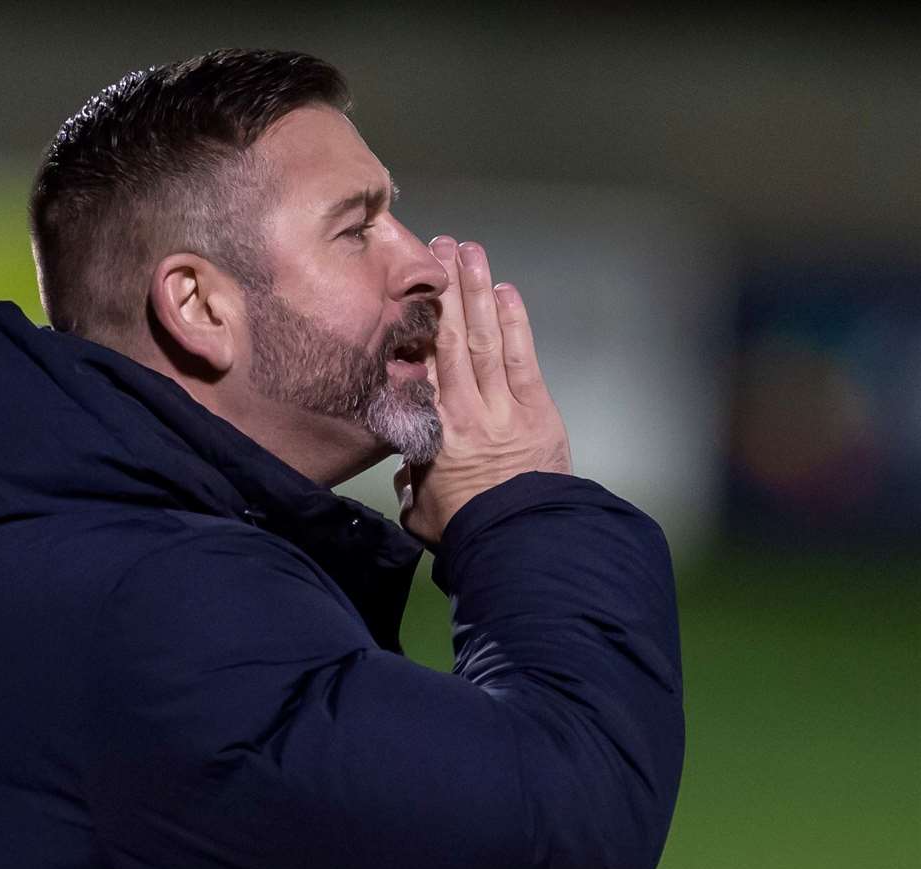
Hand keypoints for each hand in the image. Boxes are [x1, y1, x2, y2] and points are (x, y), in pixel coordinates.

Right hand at [394, 238, 571, 544]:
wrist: (521, 543)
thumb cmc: (467, 531)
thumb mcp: (421, 509)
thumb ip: (412, 481)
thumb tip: (407, 471)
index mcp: (432, 432)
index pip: (420, 369)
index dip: (414, 327)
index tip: (405, 294)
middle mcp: (466, 409)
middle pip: (452, 339)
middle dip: (445, 291)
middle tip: (437, 248)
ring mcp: (505, 406)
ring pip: (487, 339)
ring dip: (478, 292)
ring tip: (469, 251)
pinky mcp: (539, 410)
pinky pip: (523, 358)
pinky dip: (515, 323)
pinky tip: (505, 291)